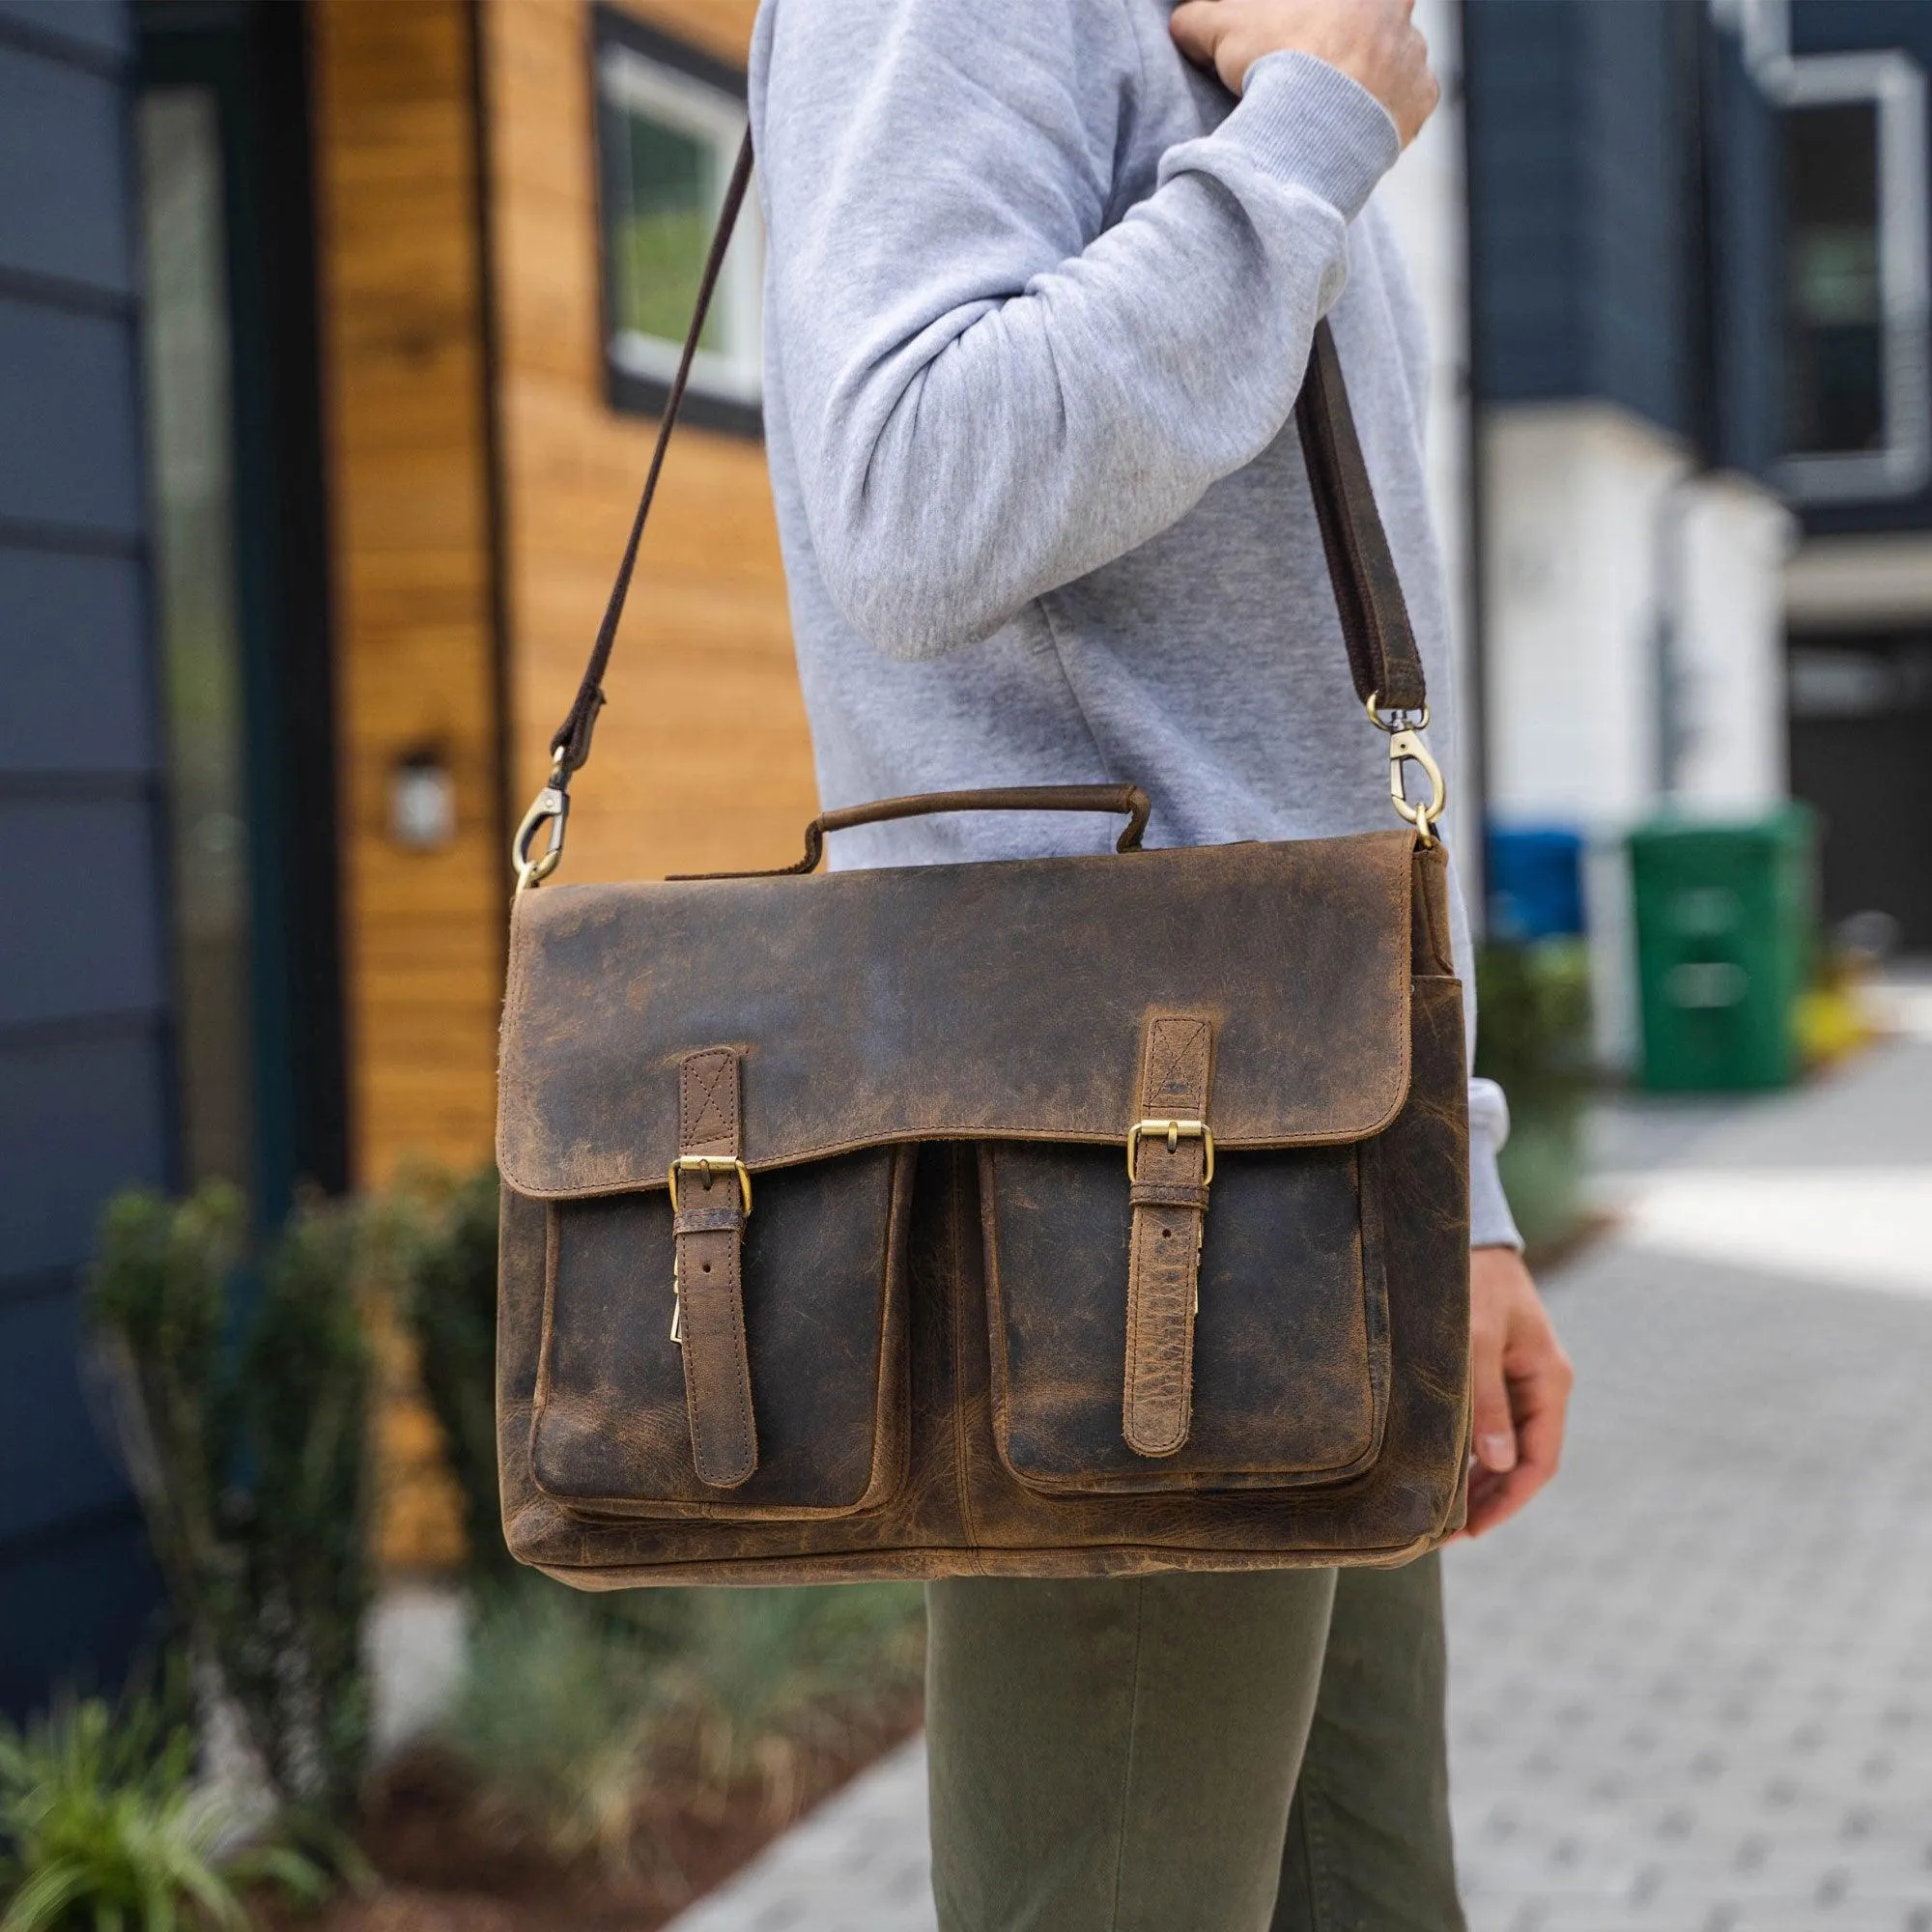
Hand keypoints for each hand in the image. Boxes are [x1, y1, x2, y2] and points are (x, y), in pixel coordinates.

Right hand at [1170, 0, 1439, 145]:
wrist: (1313, 126)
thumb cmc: (1273, 64)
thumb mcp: (1222, 30)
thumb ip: (1200, 18)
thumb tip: (1180, 22)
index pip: (1337, 0)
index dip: (1317, 14)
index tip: (1302, 32)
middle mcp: (1397, 10)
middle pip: (1377, 16)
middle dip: (1351, 38)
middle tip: (1318, 64)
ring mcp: (1414, 54)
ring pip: (1395, 57)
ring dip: (1371, 74)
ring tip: (1333, 103)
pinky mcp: (1422, 99)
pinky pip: (1411, 101)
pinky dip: (1389, 113)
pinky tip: (1355, 127)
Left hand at [1459, 1245, 1571, 1538]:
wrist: (1466, 1231)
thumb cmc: (1470, 1279)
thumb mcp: (1475, 1338)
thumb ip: (1485, 1399)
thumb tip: (1498, 1462)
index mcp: (1548, 1380)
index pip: (1540, 1460)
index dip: (1509, 1500)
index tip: (1473, 1530)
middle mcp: (1540, 1384)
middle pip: (1522, 1460)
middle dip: (1489, 1499)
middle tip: (1444, 1532)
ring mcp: (1519, 1378)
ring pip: (1505, 1445)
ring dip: (1478, 1479)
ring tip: (1439, 1512)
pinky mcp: (1495, 1369)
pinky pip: (1489, 1423)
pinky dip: (1469, 1450)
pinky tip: (1442, 1468)